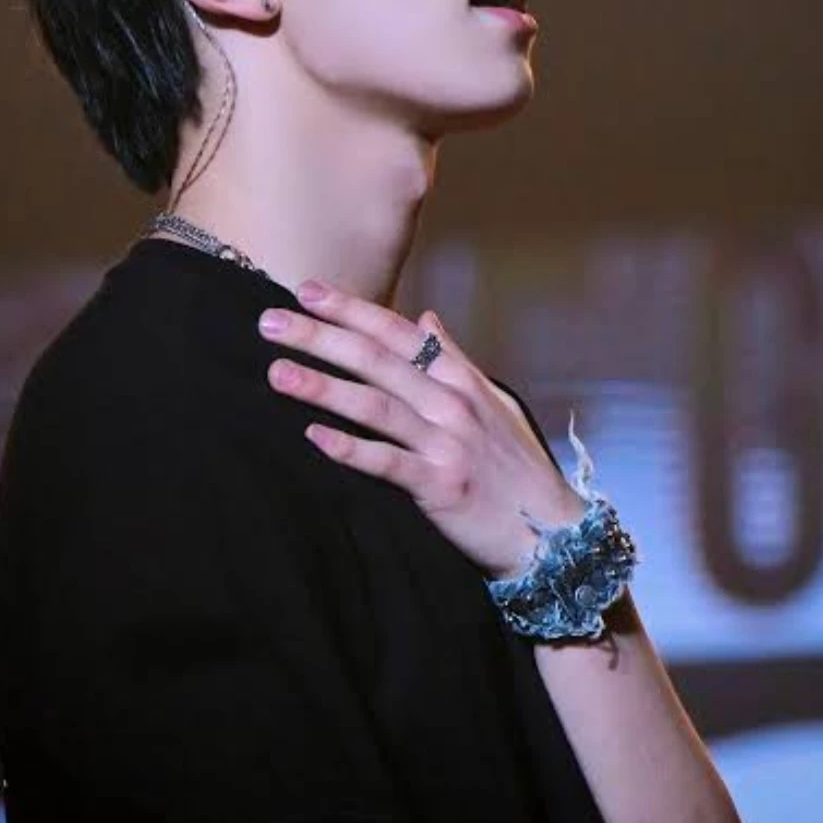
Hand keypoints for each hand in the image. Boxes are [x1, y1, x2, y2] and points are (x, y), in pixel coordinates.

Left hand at [258, 280, 587, 580]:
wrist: (552, 532)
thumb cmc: (515, 465)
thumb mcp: (492, 399)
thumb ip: (454, 357)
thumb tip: (425, 317)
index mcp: (458, 378)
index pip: (396, 332)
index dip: (350, 308)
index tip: (306, 290)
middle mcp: (451, 402)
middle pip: (376, 360)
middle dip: (320, 337)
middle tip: (270, 321)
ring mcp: (446, 443)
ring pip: (376, 405)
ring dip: (324, 386)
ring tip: (277, 372)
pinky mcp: (442, 486)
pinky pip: (388, 463)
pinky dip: (352, 448)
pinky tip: (314, 435)